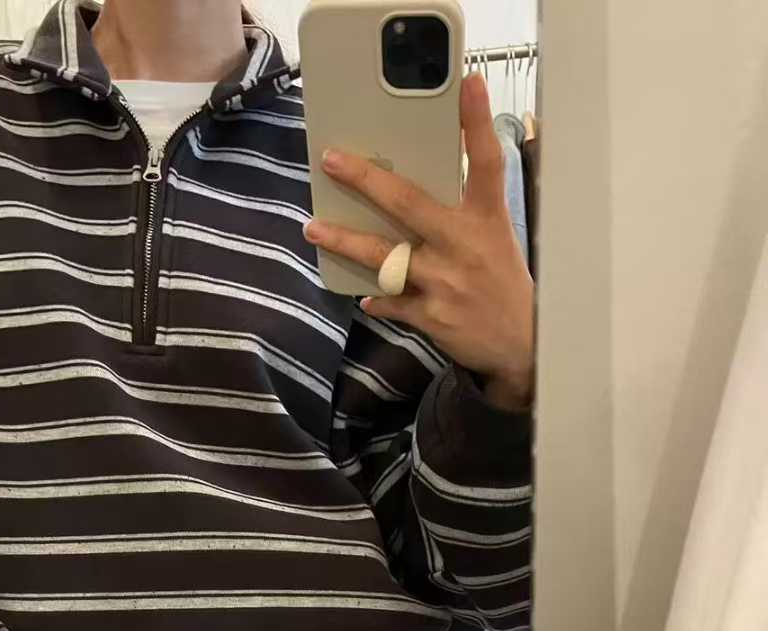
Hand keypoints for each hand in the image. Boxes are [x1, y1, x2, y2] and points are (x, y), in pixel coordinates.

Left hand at [304, 72, 534, 410]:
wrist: (519, 342)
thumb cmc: (500, 279)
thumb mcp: (494, 235)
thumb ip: (462, 209)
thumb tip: (412, 186)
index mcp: (487, 218)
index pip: (486, 161)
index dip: (477, 122)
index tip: (468, 84)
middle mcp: (464, 245)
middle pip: (409, 204)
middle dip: (367, 180)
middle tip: (332, 160)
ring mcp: (444, 282)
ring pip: (385, 257)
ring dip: (346, 241)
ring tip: (314, 228)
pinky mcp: (431, 315)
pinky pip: (391, 301)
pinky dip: (377, 298)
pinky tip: (364, 296)